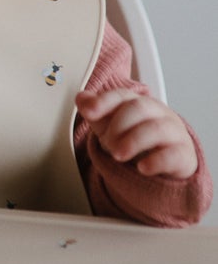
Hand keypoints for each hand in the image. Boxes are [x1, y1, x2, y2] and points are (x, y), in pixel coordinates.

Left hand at [76, 88, 198, 180]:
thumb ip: (95, 112)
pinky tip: (142, 168)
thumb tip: (81, 98)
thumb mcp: (110, 125)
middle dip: (118, 125)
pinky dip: (156, 161)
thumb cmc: (135, 137)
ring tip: (118, 155)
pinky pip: (173, 155)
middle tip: (107, 144)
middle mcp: (158, 113)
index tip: (88, 111)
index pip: (121, 95)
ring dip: (133, 141)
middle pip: (139, 107)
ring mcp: (173, 133)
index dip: (103, 101)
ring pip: (156, 129)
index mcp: (137, 102)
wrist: (167, 161)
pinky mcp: (183, 156)